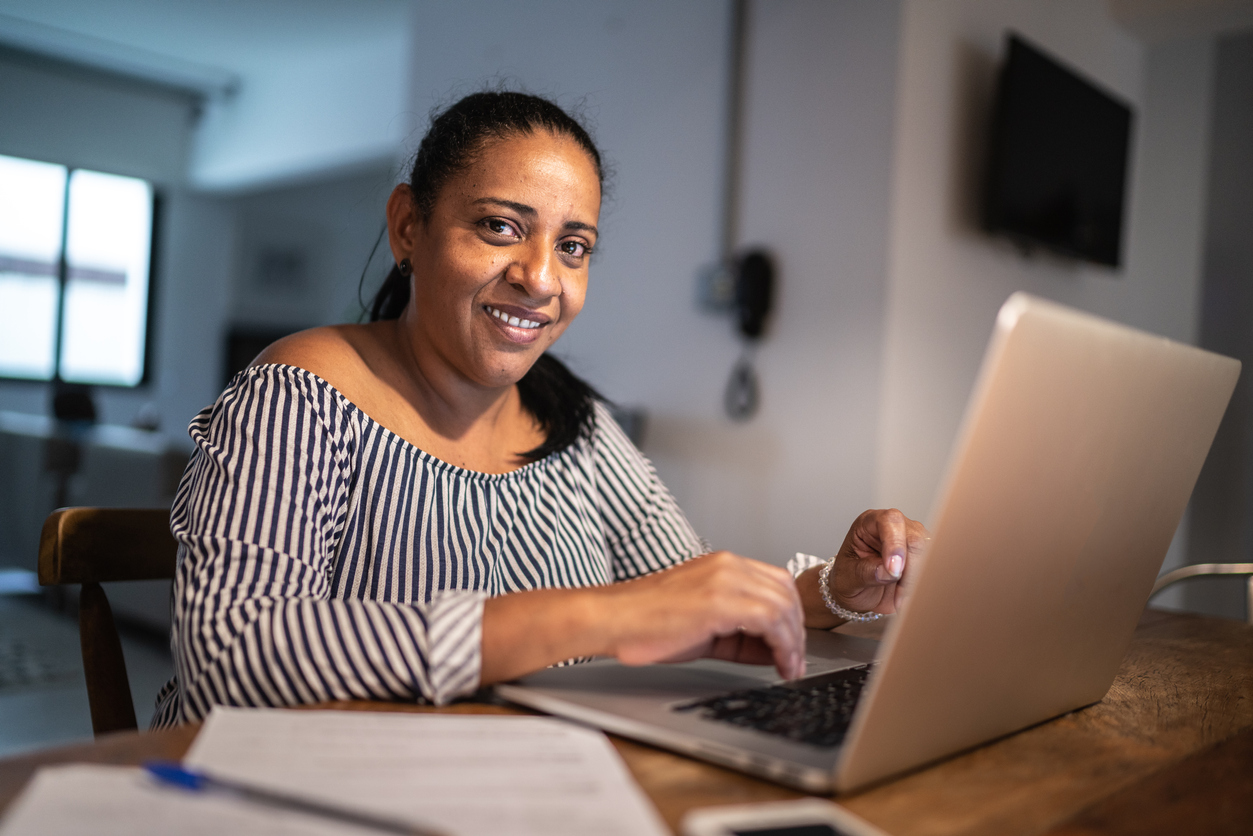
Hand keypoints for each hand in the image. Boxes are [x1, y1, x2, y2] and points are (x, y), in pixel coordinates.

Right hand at [604, 552, 806, 679]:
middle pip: (786, 592)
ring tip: (789, 668)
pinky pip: (770, 620)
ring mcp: (724, 580)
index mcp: (722, 566)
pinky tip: (780, 665)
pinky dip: (783, 646)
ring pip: (783, 605)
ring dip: (793, 642)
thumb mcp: (701, 626)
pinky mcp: (720, 600)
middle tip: (795, 661)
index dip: (790, 616)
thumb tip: (771, 651)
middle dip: (796, 630)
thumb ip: (738, 634)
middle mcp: (727, 566)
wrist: (610, 619)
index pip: (775, 583)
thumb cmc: (643, 623)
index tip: (791, 645)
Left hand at [798, 508, 928, 626]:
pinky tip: (910, 597)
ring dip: (917, 581)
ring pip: (930, 554)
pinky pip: (933, 569)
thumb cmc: (849, 580)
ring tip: (900, 599)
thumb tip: (890, 572)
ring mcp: (912, 540)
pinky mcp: (925, 557)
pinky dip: (924, 585)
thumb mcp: (848, 579)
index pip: (889, 521)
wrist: (858, 593)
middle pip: (915, 538)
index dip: (895, 543)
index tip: (894, 570)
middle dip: (909, 570)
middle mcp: (894, 527)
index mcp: (869, 523)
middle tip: (899, 594)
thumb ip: (866, 573)